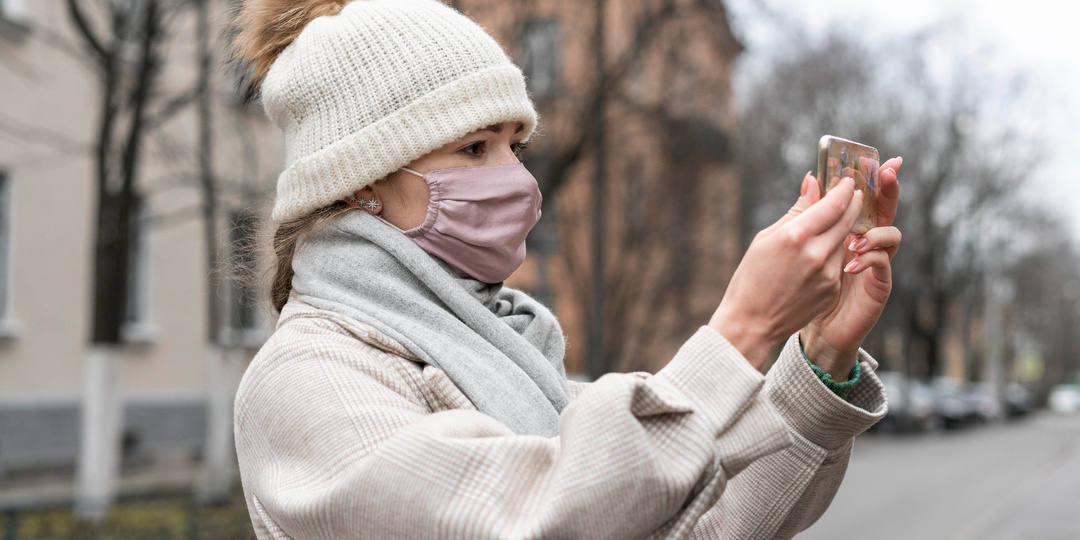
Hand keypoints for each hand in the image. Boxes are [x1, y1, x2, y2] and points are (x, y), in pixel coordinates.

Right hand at [709, 176, 863, 368]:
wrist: (752, 322)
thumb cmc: (751, 277)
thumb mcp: (766, 238)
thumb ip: (796, 211)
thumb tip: (812, 182)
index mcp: (796, 236)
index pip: (834, 203)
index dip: (844, 188)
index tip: (847, 180)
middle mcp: (816, 253)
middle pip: (848, 218)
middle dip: (853, 202)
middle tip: (853, 192)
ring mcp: (828, 273)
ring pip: (845, 240)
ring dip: (843, 228)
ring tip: (831, 223)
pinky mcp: (832, 289)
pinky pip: (839, 262)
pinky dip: (833, 252)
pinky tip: (818, 255)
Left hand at [800, 157, 902, 379]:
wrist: (805, 327)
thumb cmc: (799, 285)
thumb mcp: (800, 244)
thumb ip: (809, 214)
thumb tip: (810, 177)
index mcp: (847, 229)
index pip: (865, 197)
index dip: (874, 178)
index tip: (879, 158)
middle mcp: (866, 243)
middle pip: (885, 210)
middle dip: (888, 190)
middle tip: (886, 173)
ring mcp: (875, 263)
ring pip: (891, 235)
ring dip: (874, 231)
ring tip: (853, 237)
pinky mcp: (878, 286)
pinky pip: (883, 265)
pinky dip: (869, 259)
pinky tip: (851, 261)